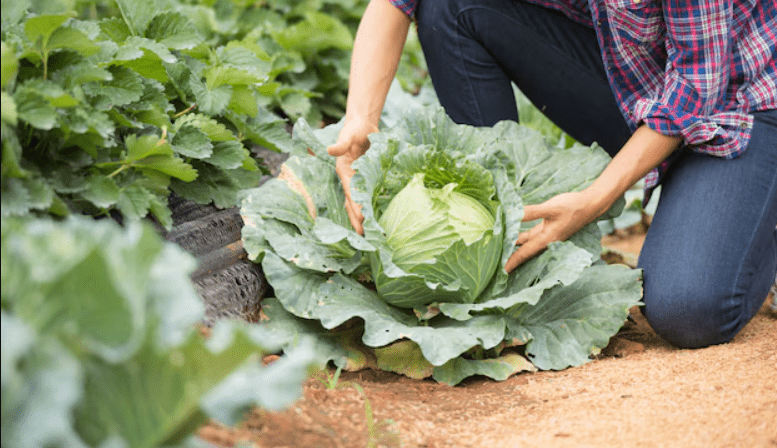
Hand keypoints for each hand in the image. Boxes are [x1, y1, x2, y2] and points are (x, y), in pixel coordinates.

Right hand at [327, 118, 378, 234]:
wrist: (363, 124)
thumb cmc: (354, 128)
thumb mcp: (347, 135)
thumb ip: (341, 144)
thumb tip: (330, 150)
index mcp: (344, 171)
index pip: (351, 193)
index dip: (355, 207)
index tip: (361, 220)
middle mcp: (350, 178)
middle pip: (352, 202)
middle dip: (356, 218)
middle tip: (362, 236)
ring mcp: (358, 179)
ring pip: (359, 201)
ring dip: (362, 215)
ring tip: (366, 233)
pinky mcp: (367, 176)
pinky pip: (368, 193)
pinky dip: (370, 204)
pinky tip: (376, 215)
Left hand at [505, 190, 607, 272]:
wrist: (591, 204)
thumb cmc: (572, 206)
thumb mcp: (550, 208)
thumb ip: (531, 212)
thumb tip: (513, 214)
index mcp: (547, 240)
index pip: (525, 253)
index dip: (512, 262)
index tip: (501, 272)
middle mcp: (546, 241)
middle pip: (525, 252)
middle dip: (511, 258)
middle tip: (496, 266)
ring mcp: (547, 235)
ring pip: (527, 244)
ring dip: (515, 247)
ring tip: (499, 251)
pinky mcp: (548, 228)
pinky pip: (531, 236)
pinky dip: (521, 237)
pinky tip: (512, 235)